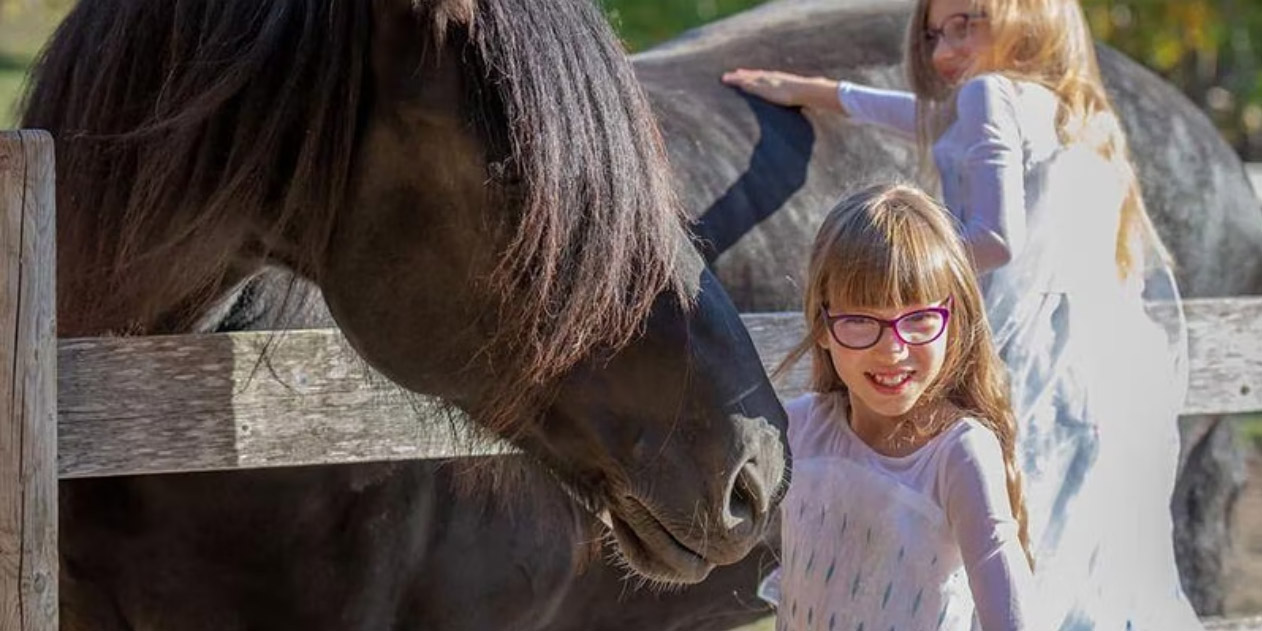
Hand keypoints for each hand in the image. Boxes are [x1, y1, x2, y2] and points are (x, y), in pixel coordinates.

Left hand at [721, 69, 838, 110]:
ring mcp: (768, 82)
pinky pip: (752, 86)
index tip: (739, 73)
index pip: (759, 75)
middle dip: (739, 75)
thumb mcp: (797, 94)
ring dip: (737, 78)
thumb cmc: (805, 94)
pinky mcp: (767, 89)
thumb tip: (799, 100)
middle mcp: (770, 78)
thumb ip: (794, 95)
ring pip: (749, 79)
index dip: (749, 75)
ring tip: (725, 78)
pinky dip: (744, 83)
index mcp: (776, 79)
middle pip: (751, 75)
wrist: (809, 91)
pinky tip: (736, 84)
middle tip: (726, 75)